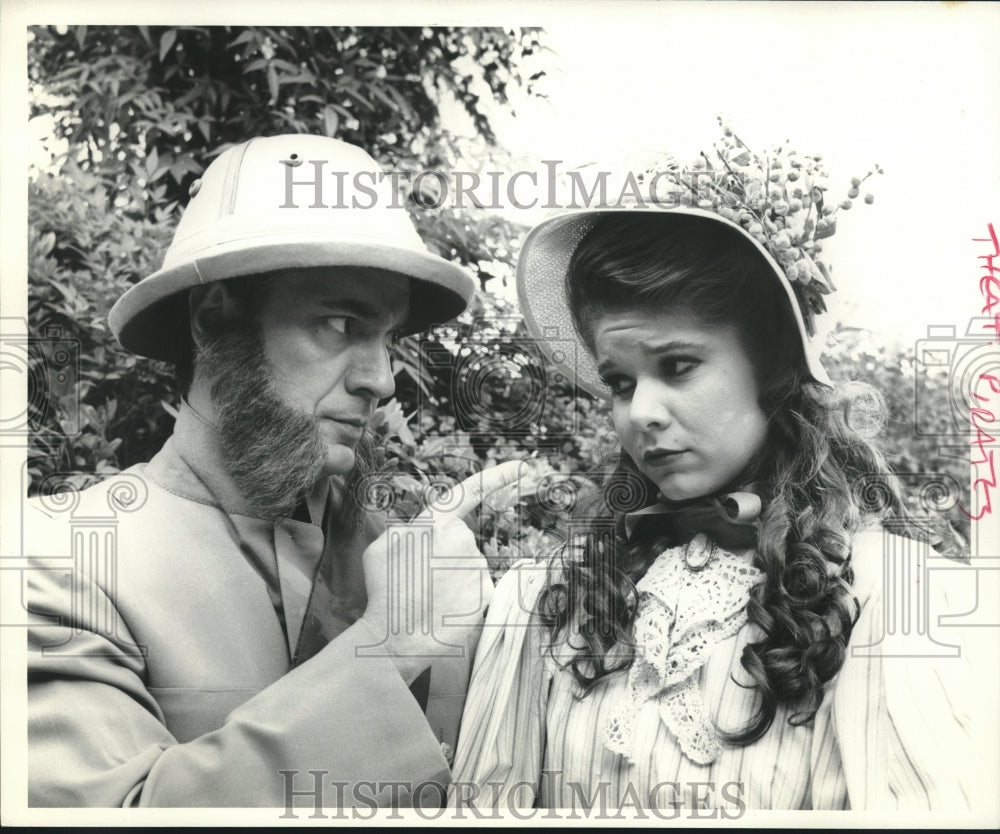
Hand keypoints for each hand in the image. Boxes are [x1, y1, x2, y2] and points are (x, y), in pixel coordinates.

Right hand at [358, 461, 526, 681]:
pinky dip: (461, 600)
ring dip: (450, 581)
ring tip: (426, 599)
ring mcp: (477, 569)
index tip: (524, 467)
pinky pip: (475, 591)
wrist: (392, 638)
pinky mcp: (485, 595)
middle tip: (418, 581)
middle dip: (443, 557)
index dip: (499, 476)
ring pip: (467, 569)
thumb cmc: (383, 591)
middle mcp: (462, 540)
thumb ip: (409, 530)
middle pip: (460, 542)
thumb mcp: (382, 547)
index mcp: (435, 523)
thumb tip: (422, 532)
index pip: (471, 492)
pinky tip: (442, 612)